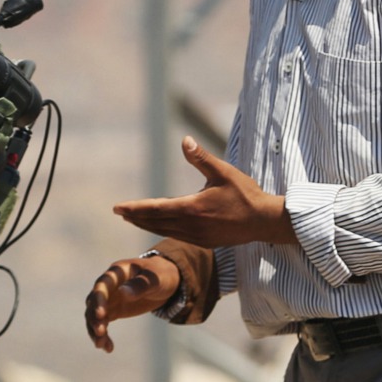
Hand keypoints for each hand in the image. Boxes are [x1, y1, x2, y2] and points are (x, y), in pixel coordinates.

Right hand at [85, 255, 179, 352]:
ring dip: (95, 330)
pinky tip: (108, 348)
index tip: (101, 315)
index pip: (102, 285)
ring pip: (94, 315)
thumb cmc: (160, 275)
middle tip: (101, 333)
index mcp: (117, 273)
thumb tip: (123, 292)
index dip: (99, 299)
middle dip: (94, 318)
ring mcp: (109, 299)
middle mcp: (108, 286)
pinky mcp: (113, 311)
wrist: (166, 281)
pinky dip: (102, 336)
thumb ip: (140, 285)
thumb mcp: (155, 279)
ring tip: (101, 345)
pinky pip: (102, 324)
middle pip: (93, 302)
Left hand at [113, 136, 293, 246]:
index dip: (135, 208)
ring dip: (146, 224)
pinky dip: (162, 230)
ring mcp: (197, 236)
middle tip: (119, 212)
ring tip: (132, 219)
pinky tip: (157, 226)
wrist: (264, 220)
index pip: (156, 208)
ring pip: (164, 230)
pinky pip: (176, 236)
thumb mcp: (223, 172)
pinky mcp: (204, 241)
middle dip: (135, 216)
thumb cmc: (245, 193)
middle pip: (155, 221)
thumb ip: (201, 157)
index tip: (117, 207)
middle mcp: (192, 225)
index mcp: (193, 208)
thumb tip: (184, 139)